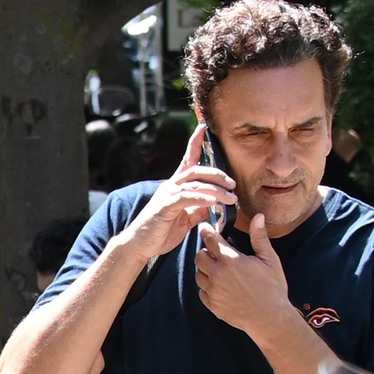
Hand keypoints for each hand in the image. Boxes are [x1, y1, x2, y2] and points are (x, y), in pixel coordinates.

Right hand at [122, 122, 236, 263]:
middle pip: (197, 170)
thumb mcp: (185, 219)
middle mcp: (171, 186)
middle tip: (233, 184)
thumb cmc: (161, 232)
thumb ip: (199, 209)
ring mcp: (167, 194)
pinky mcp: (165, 206)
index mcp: (176, 186)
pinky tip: (213, 202)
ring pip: (195, 184)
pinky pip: (186, 197)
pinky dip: (201, 198)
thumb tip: (215, 204)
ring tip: (230, 198)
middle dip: (217, 174)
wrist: (139, 245)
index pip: (187, 160)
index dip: (194, 143)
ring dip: (216, 189)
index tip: (203, 128)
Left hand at [195, 213, 291, 337]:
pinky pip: (201, 291)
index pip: (210, 239)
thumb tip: (258, 217)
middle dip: (206, 251)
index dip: (207, 231)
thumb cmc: (272, 288)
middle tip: (217, 253)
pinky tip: (221, 286)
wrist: (269, 318)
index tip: (206, 228)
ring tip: (221, 270)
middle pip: (199, 256)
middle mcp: (217, 275)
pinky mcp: (211, 305)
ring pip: (198, 274)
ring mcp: (212, 291)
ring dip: (206, 270)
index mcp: (231, 260)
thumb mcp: (269, 259)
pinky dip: (208, 287)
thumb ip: (259, 237)